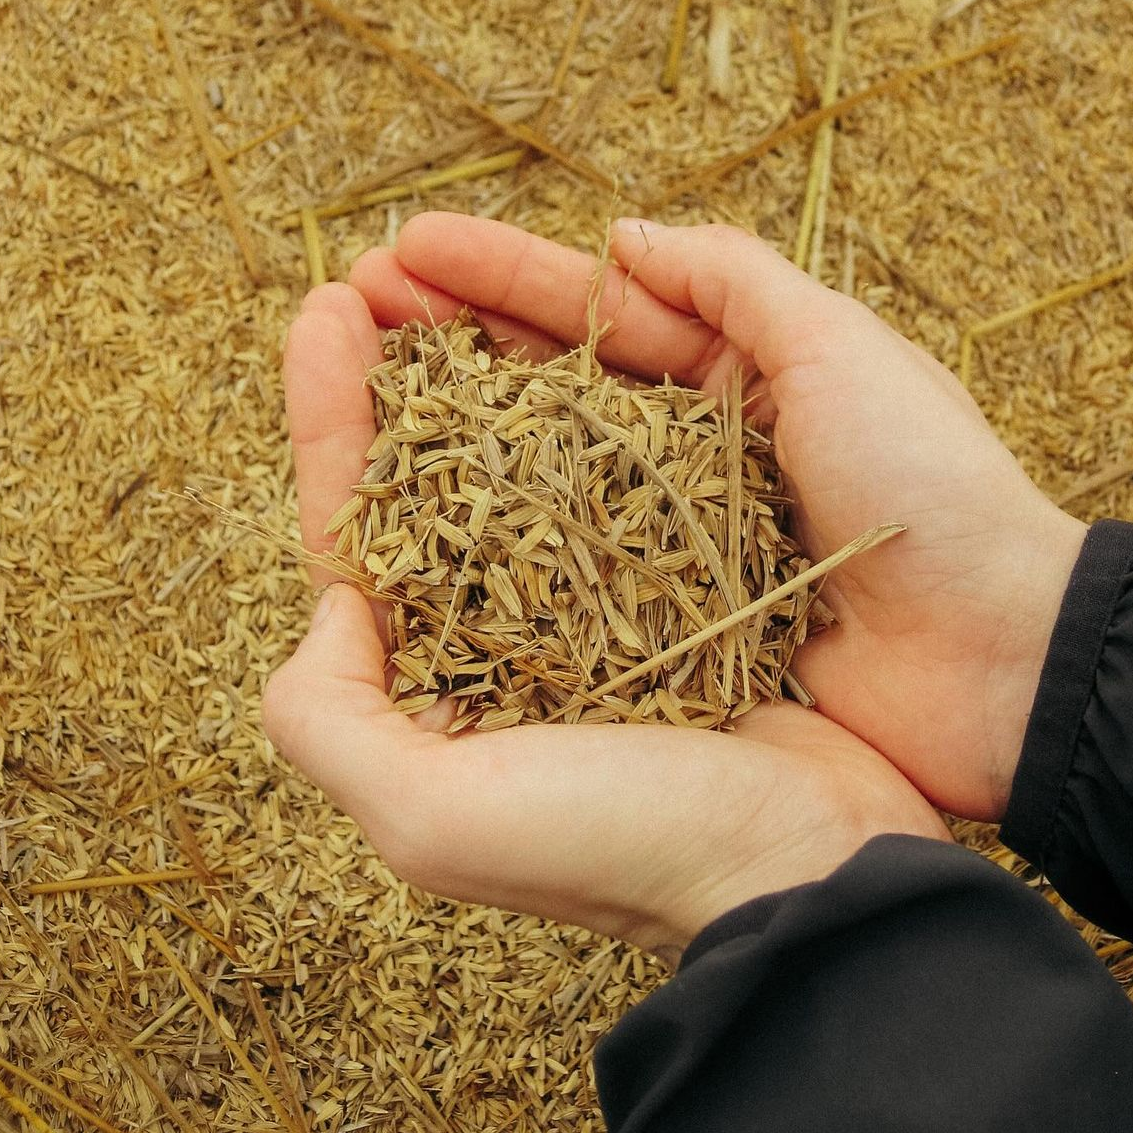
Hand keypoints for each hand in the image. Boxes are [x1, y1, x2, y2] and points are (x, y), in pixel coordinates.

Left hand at [264, 279, 948, 954]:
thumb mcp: (433, 818)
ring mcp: (606, 602)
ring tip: (469, 272)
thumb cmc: (626, 849)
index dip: (330, 415)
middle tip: (385, 265)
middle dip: (403, 369)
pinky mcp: (694, 580)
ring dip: (497, 365)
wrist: (812, 868)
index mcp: (442, 682)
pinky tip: (585, 337)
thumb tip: (335, 604)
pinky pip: (632, 469)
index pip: (357, 529)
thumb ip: (329, 720)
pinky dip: (602, 404)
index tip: (321, 308)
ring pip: (534, 459)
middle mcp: (515, 635)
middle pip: (439, 477)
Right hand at [347, 213, 1086, 819]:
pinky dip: (484, 537)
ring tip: (350, 377)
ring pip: (532, 471)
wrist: (993, 663)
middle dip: (444, 337)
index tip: (404, 249)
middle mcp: (678, 459)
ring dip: (446, 426)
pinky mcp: (648, 627)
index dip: (496, 276)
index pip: (592, 311)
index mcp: (732, 378)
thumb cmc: (931, 492)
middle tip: (348, 301)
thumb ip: (733, 281)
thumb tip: (622, 234)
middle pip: (542, 384)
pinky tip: (415, 509)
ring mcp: (656, 545)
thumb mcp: (845, 347)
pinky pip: (552, 568)